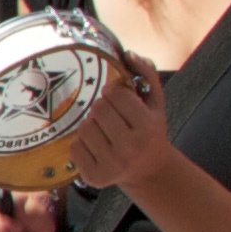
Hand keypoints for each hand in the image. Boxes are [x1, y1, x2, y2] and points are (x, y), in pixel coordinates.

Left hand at [58, 61, 173, 194]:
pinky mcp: (95, 177)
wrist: (149, 171)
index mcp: (147, 127)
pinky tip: (98, 147)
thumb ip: (147, 74)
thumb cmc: (150, 132)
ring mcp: (112, 164)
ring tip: (106, 132)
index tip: (119, 100)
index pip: (115, 94)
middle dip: (103, 108)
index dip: (115, 93)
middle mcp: (130, 148)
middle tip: (112, 117)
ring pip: (84, 127)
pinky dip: (82, 143)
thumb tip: (128, 54)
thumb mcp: (156, 103)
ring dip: (92, 124)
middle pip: (98, 109)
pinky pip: (74, 146)